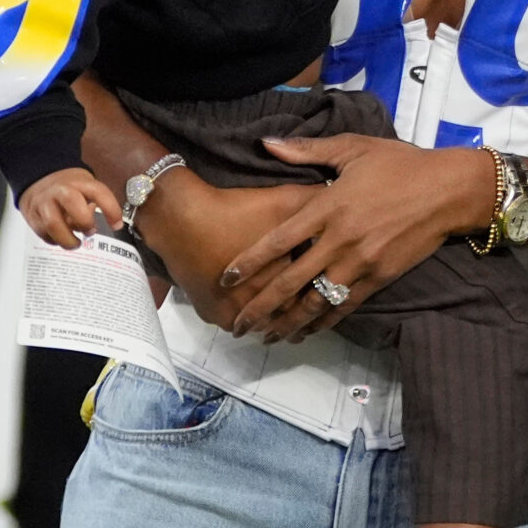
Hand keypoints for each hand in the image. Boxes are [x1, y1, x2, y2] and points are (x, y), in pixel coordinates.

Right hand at [20, 167, 122, 248]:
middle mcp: (61, 190)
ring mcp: (44, 202)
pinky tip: (61, 238)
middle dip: (84, 222)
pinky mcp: (32, 215)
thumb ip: (94, 202)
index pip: (99, 192)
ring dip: (67, 240)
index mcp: (79, 182)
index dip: (111, 210)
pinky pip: (43, 233)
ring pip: (53, 224)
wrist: (38, 177)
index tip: (117, 225)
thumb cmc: (68, 186)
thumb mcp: (85, 185)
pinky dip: (54, 241)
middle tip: (90, 231)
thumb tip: (96, 226)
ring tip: (75, 244)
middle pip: (72, 203)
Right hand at [140, 174, 320, 331]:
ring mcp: (235, 310)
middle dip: (303, 320)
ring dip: (276, 326)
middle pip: (289, 317)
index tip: (334, 301)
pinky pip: (236, 326)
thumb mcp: (285, 199)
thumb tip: (345, 197)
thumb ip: (319, 201)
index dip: (325, 299)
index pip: (314, 298)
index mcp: (288, 274)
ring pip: (263, 327)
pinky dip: (249, 324)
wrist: (183, 218)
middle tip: (312, 325)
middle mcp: (263, 299)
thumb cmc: (238, 209)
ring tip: (289, 330)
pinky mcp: (213, 312)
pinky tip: (254, 324)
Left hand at [220, 136, 492, 343]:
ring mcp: (360, 263)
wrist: (449, 190)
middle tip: (237, 326)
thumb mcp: (355, 148)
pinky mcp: (379, 277)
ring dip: (288, 323)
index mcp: (329, 207)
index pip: (279, 240)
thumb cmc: (402, 164)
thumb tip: (267, 143)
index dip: (250, 262)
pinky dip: (323, 322)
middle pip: (290, 281)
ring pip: (315, 301)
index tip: (226, 278)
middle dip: (260, 307)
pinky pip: (345, 306)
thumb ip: (308, 149)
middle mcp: (340, 240)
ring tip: (267, 338)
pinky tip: (307, 332)